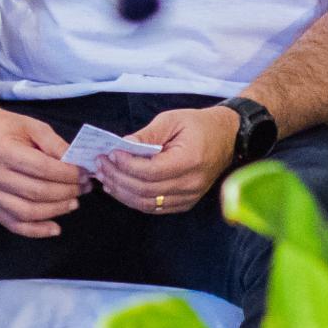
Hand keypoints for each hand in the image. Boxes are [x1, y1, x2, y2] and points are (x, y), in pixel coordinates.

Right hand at [0, 103, 86, 237]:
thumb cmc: (2, 125)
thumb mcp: (30, 125)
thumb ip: (53, 143)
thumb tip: (77, 163)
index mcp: (2, 150)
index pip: (42, 169)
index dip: (68, 174)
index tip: (85, 173)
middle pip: (37, 192)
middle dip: (67, 192)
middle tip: (85, 187)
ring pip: (27, 212)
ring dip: (55, 211)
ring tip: (74, 203)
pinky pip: (12, 224)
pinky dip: (35, 230)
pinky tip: (55, 228)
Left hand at [100, 106, 240, 214]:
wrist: (227, 137)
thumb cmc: (199, 124)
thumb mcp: (172, 120)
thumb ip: (147, 135)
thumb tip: (122, 146)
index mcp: (189, 161)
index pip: (151, 172)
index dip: (127, 165)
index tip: (110, 153)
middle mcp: (190, 185)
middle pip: (145, 190)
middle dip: (118, 178)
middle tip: (100, 165)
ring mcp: (189, 198)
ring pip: (147, 203)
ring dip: (122, 192)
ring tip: (104, 177)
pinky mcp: (185, 203)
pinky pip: (154, 208)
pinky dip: (134, 199)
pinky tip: (119, 187)